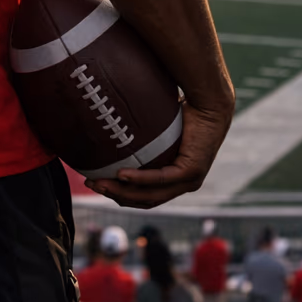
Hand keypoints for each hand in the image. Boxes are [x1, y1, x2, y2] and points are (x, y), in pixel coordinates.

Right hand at [85, 100, 231, 209]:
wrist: (210, 101)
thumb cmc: (183, 111)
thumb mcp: (156, 129)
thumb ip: (139, 136)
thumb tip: (108, 121)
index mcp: (175, 179)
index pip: (144, 195)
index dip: (120, 193)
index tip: (97, 182)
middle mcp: (183, 185)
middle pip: (144, 200)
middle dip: (115, 195)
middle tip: (91, 184)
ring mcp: (189, 181)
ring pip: (150, 195)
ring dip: (122, 191)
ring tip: (100, 183)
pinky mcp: (191, 171)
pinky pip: (161, 179)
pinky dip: (139, 179)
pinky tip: (121, 175)